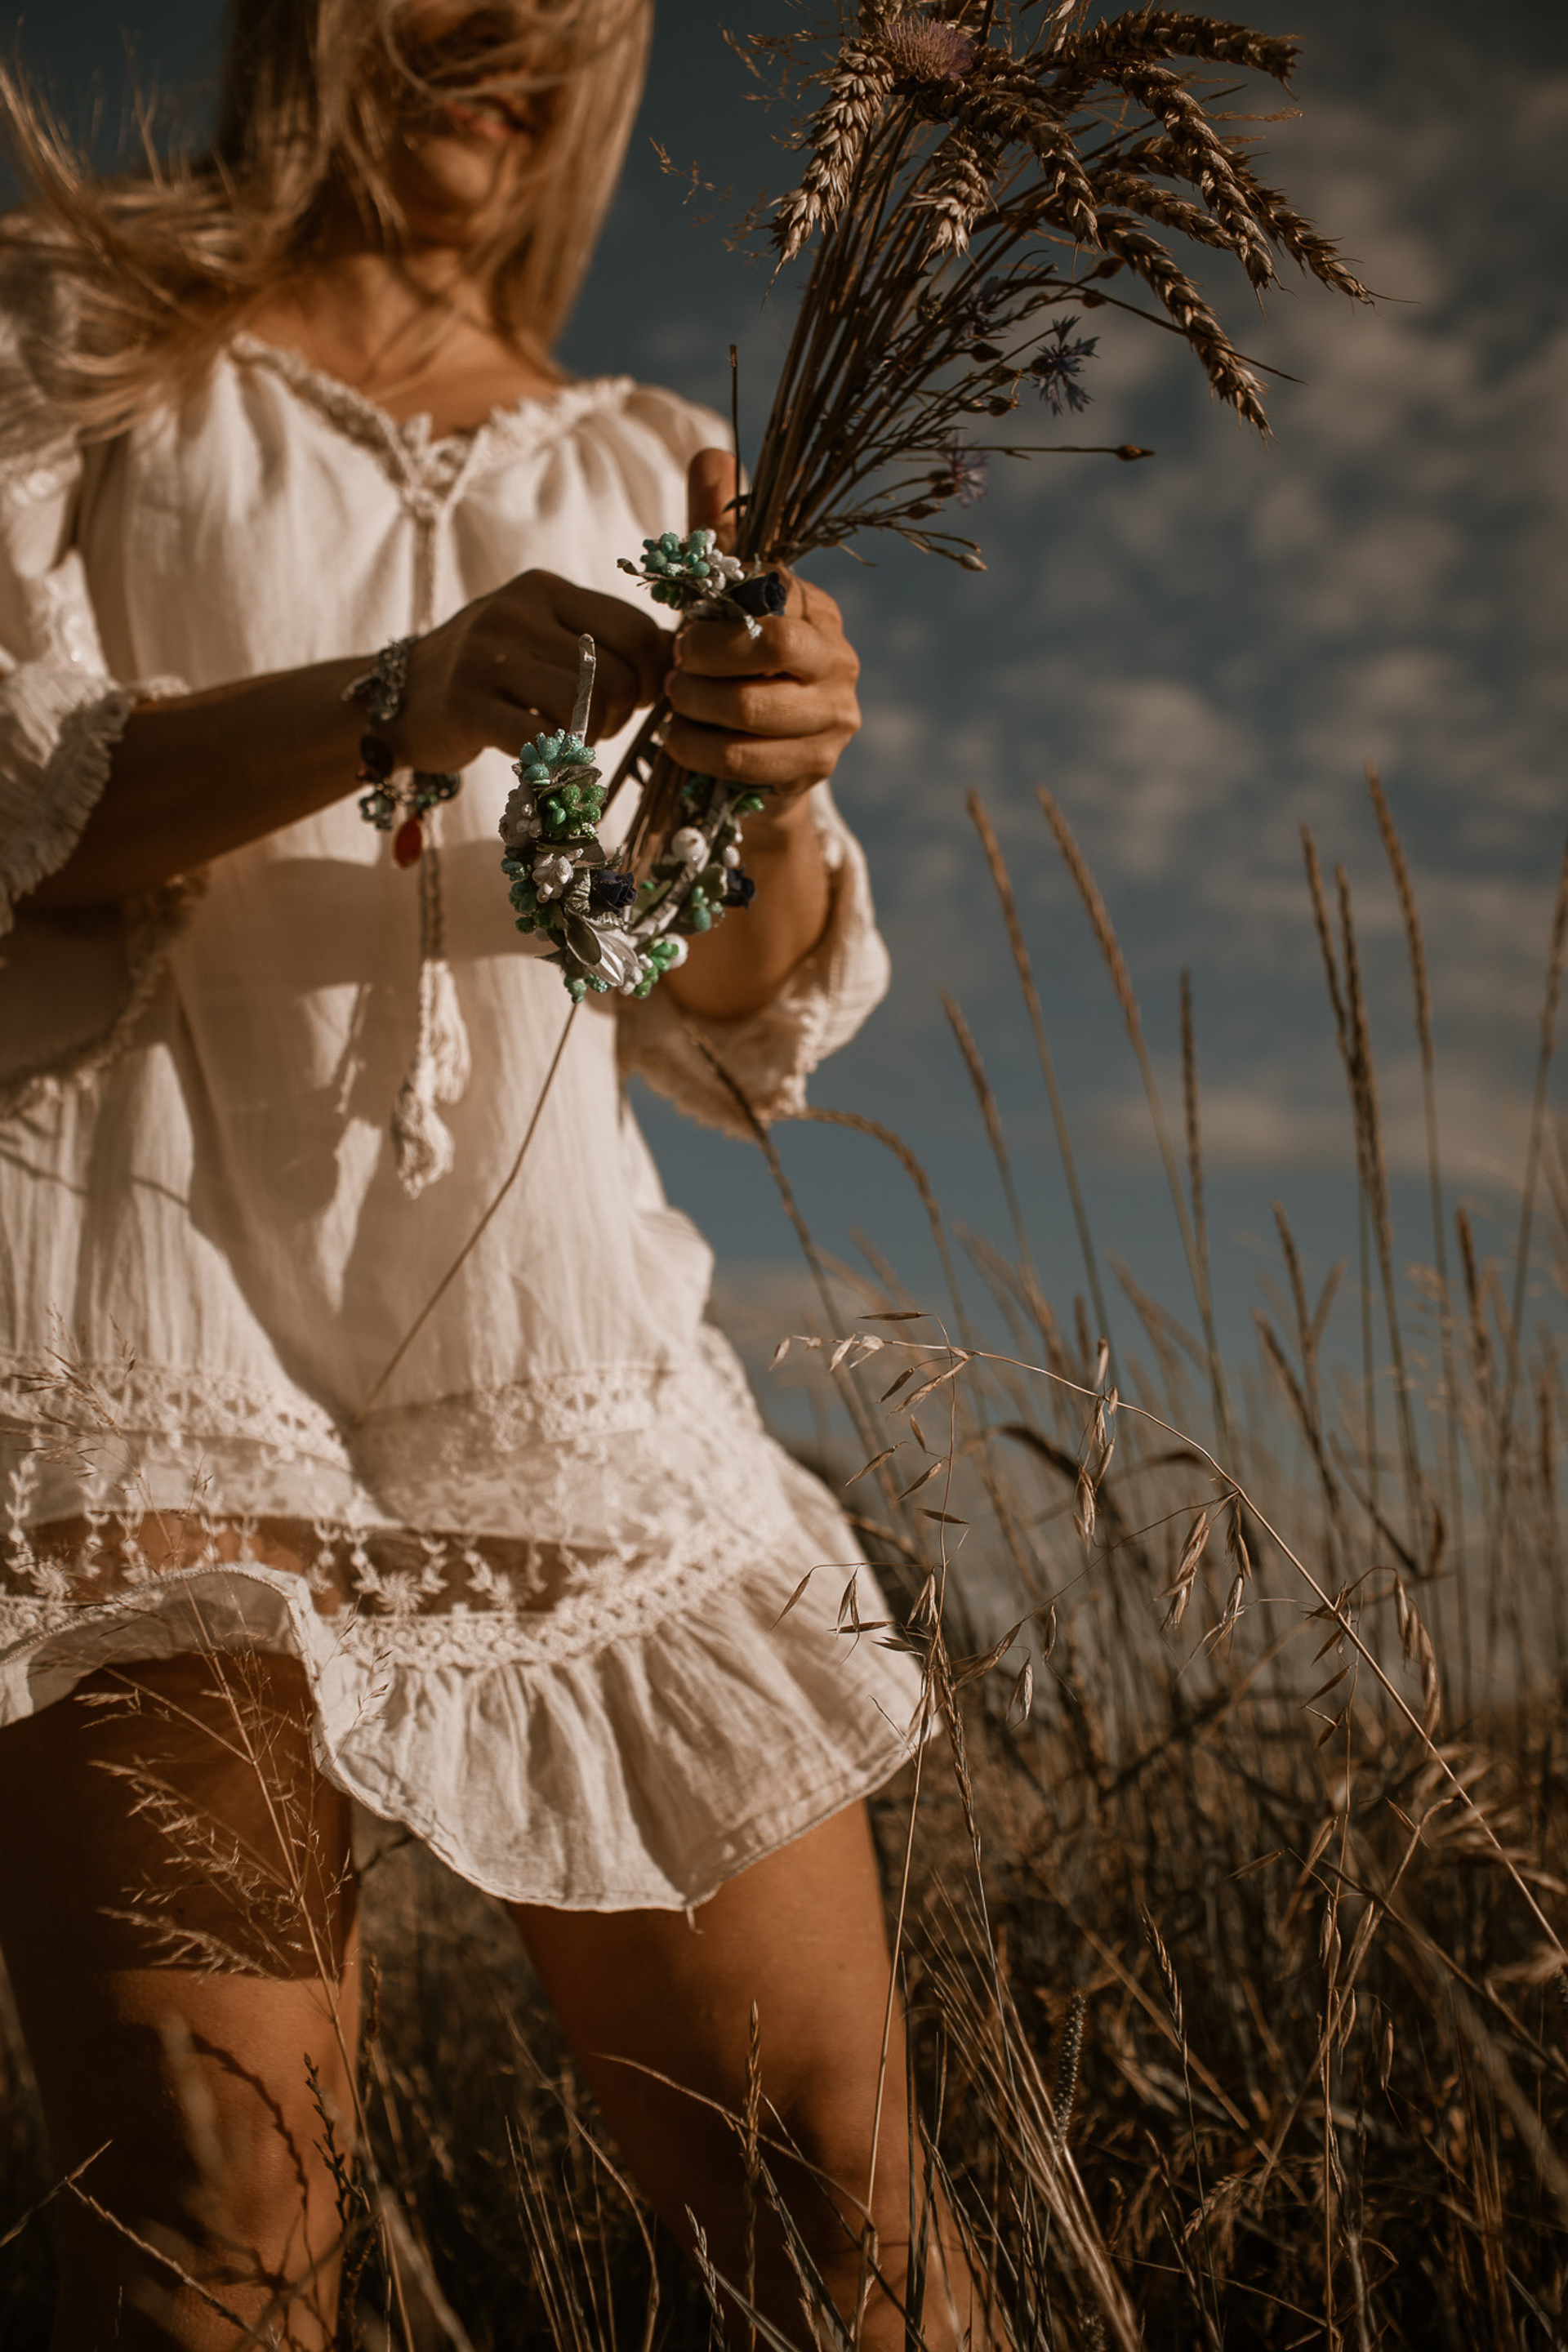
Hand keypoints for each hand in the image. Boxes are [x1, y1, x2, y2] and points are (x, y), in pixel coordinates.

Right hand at [387, 569, 669, 773]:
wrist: (400, 700)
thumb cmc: (489, 675)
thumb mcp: (541, 637)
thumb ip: (600, 641)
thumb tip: (675, 662)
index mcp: (544, 590)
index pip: (635, 629)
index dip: (652, 675)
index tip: (636, 699)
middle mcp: (516, 612)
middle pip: (615, 675)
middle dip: (620, 714)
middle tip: (596, 726)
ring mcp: (486, 657)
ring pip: (585, 708)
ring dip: (591, 738)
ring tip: (568, 739)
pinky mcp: (465, 706)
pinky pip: (539, 741)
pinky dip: (554, 761)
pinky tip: (543, 759)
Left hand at [662, 451, 860, 822]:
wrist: (751, 761)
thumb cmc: (729, 668)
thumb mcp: (717, 598)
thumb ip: (712, 532)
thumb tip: (711, 454)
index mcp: (817, 610)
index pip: (772, 592)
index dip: (715, 614)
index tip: (683, 629)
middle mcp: (839, 661)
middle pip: (770, 648)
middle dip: (706, 661)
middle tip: (674, 672)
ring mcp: (835, 719)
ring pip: (752, 710)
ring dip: (695, 709)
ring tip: (673, 708)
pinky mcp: (816, 768)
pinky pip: (748, 760)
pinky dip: (700, 752)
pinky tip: (680, 744)